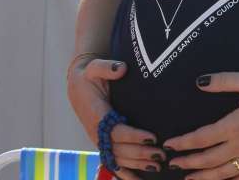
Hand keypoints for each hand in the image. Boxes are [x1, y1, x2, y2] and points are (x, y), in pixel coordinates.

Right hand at [68, 57, 160, 176]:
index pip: (116, 130)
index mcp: (97, 115)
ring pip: (118, 158)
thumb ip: (107, 68)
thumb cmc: (90, 76)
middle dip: (140, 154)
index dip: (134, 136)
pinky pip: (112, 162)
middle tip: (161, 155)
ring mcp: (100, 140)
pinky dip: (124, 173)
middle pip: (119, 149)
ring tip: (157, 167)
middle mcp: (97, 132)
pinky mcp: (103, 143)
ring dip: (136, 165)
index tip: (152, 136)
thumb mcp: (95, 68)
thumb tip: (121, 68)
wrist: (77, 86)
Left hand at [165, 72, 238, 178]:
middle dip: (187, 163)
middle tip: (172, 164)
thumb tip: (199, 82)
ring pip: (223, 173)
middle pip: (207, 159)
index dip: (183, 142)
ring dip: (203, 177)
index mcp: (235, 125)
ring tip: (189, 179)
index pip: (201, 138)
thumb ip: (224, 81)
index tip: (169, 144)